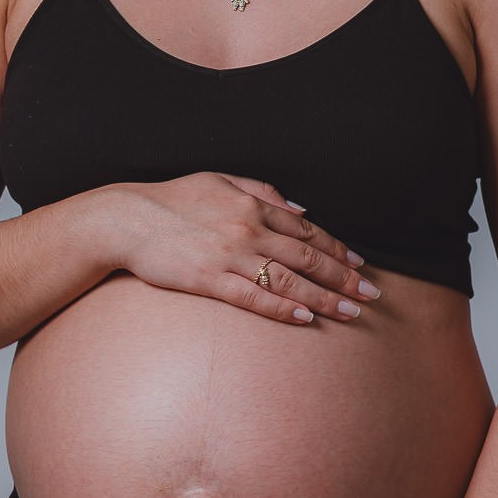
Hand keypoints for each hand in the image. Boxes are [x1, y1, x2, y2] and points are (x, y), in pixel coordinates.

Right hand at [110, 172, 382, 325]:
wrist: (126, 219)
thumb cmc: (172, 199)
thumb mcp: (219, 180)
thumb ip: (262, 191)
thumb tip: (301, 209)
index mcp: (252, 204)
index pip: (306, 231)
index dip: (337, 249)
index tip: (360, 264)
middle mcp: (247, 229)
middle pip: (307, 257)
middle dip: (344, 277)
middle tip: (371, 294)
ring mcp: (229, 255)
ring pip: (288, 280)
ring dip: (325, 297)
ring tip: (352, 312)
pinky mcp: (208, 279)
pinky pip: (253, 298)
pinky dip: (282, 308)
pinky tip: (306, 318)